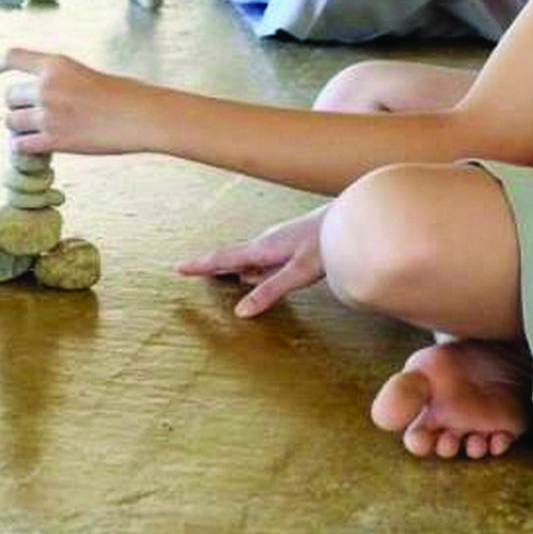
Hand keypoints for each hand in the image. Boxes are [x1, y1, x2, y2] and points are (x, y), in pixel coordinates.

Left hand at [0, 47, 154, 154]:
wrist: (141, 116)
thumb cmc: (124, 95)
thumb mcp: (86, 74)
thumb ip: (59, 82)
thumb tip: (37, 101)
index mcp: (56, 64)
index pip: (14, 57)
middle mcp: (47, 87)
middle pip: (10, 97)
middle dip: (18, 106)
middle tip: (34, 116)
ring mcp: (49, 114)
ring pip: (11, 122)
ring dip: (19, 128)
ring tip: (36, 132)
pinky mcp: (54, 140)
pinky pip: (21, 145)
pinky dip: (24, 147)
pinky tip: (35, 149)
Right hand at [175, 207, 328, 316]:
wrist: (353, 221)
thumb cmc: (328, 245)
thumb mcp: (298, 273)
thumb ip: (270, 291)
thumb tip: (240, 312)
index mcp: (262, 248)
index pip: (223, 258)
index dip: (200, 265)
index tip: (178, 267)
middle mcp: (266, 242)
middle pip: (231, 256)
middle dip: (212, 265)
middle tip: (191, 271)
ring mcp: (279, 241)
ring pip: (248, 256)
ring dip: (231, 265)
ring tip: (217, 273)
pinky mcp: (291, 244)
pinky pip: (263, 257)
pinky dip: (251, 266)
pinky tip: (255, 271)